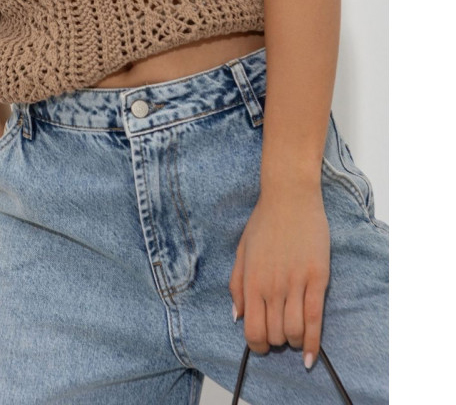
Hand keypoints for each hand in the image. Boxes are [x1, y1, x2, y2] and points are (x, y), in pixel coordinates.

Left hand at [229, 184, 329, 369]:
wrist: (290, 197)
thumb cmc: (264, 222)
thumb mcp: (241, 251)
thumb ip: (236, 285)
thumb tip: (237, 315)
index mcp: (251, 281)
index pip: (252, 330)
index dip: (256, 345)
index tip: (261, 344)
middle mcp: (272, 287)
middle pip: (274, 335)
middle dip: (276, 342)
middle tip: (279, 334)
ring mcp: (295, 284)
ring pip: (294, 332)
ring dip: (294, 341)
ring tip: (294, 335)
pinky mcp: (317, 279)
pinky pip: (315, 319)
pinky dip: (313, 343)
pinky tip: (310, 356)